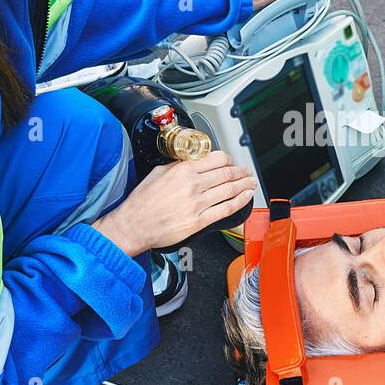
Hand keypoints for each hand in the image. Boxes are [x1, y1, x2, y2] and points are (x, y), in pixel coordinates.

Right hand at [93, 150, 256, 255]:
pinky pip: (226, 208)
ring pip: (230, 190)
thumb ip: (177, 166)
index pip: (216, 159)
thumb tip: (191, 163)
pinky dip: (240, 201)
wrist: (134, 225)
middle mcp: (193, 185)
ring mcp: (198, 204)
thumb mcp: (157, 173)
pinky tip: (246, 197)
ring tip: (251, 182)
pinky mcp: (199, 221)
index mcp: (183, 171)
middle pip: (227, 174)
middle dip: (241, 172)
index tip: (231, 162)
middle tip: (246, 172)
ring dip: (245, 185)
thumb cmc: (142, 203)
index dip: (228, 160)